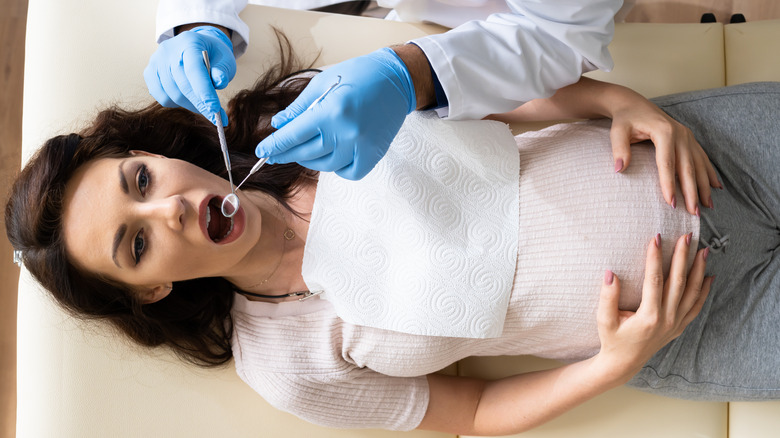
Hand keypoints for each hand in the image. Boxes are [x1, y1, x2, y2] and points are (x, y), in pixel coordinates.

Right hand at [143, 25, 234, 124]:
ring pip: (172, 94)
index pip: (194, 70)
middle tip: (217, 117)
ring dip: (191, 105)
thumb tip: (220, 82)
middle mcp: (168, 50)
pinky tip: (187, 97)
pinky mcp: (149, 72)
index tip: (215, 110)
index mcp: (189, 43)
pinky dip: (176, 103)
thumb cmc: (212, 55)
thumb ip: (223, 70)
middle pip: (182, 85)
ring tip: (203, 104)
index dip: (204, 91)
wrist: (194, 46)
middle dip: (200, 105)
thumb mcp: (224, 59)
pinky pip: (162, 97)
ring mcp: (156, 61)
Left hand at [254, 47, 415, 179]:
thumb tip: (279, 124)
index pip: (294, 135)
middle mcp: (345, 132)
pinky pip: (348, 172)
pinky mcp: (374, 154)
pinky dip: (337, 167)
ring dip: (311, 160)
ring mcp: (361, 146)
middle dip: (287, 154)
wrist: (396, 79)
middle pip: (306, 153)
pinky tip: (333, 156)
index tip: (262, 152)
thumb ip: (299, 107)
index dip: (275, 145)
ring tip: (307, 149)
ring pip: (325, 165)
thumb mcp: (323, 83)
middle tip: (274, 154)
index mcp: (331, 111)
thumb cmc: (358, 75)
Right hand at [595, 233, 712, 380]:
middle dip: (682, 257)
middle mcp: (667, 319)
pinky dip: (703, 291)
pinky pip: (696, 307)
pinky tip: (708, 277)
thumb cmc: (612, 340)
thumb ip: (607, 297)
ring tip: (702, 250)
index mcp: (649, 316)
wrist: (623, 364)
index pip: (654, 280)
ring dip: (698, 270)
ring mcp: (675, 324)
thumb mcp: (604, 320)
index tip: (656, 238)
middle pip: (678, 282)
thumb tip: (610, 274)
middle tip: (686, 237)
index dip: (655, 258)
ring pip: (692, 293)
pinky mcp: (678, 327)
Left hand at [610, 100, 720, 214]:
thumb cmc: (624, 119)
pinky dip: (709, 173)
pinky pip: (702, 158)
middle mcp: (680, 133)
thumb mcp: (617, 131)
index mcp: (664, 132)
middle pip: (687, 167)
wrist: (634, 104)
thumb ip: (619, 149)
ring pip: (698, 164)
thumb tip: (619, 169)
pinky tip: (716, 187)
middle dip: (692, 191)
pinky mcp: (689, 138)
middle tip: (693, 213)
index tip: (671, 203)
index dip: (669, 184)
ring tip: (707, 206)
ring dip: (704, 186)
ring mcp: (687, 136)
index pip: (667, 163)